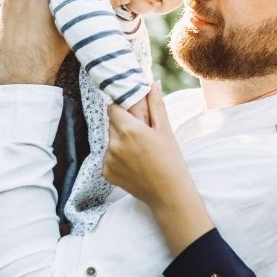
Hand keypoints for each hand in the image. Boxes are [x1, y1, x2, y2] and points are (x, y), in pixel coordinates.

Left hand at [104, 83, 185, 206]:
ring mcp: (108, 159)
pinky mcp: (106, 172)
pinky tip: (134, 164)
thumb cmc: (170, 160)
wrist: (168, 194)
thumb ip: (155, 105)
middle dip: (124, 125)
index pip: (112, 107)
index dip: (123, 108)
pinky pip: (108, 156)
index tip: (134, 113)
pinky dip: (118, 157)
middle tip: (142, 135)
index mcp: (128, 130)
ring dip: (120, 141)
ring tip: (140, 152)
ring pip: (110, 140)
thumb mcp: (165, 130)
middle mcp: (113, 144)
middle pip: (112, 123)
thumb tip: (152, 83)